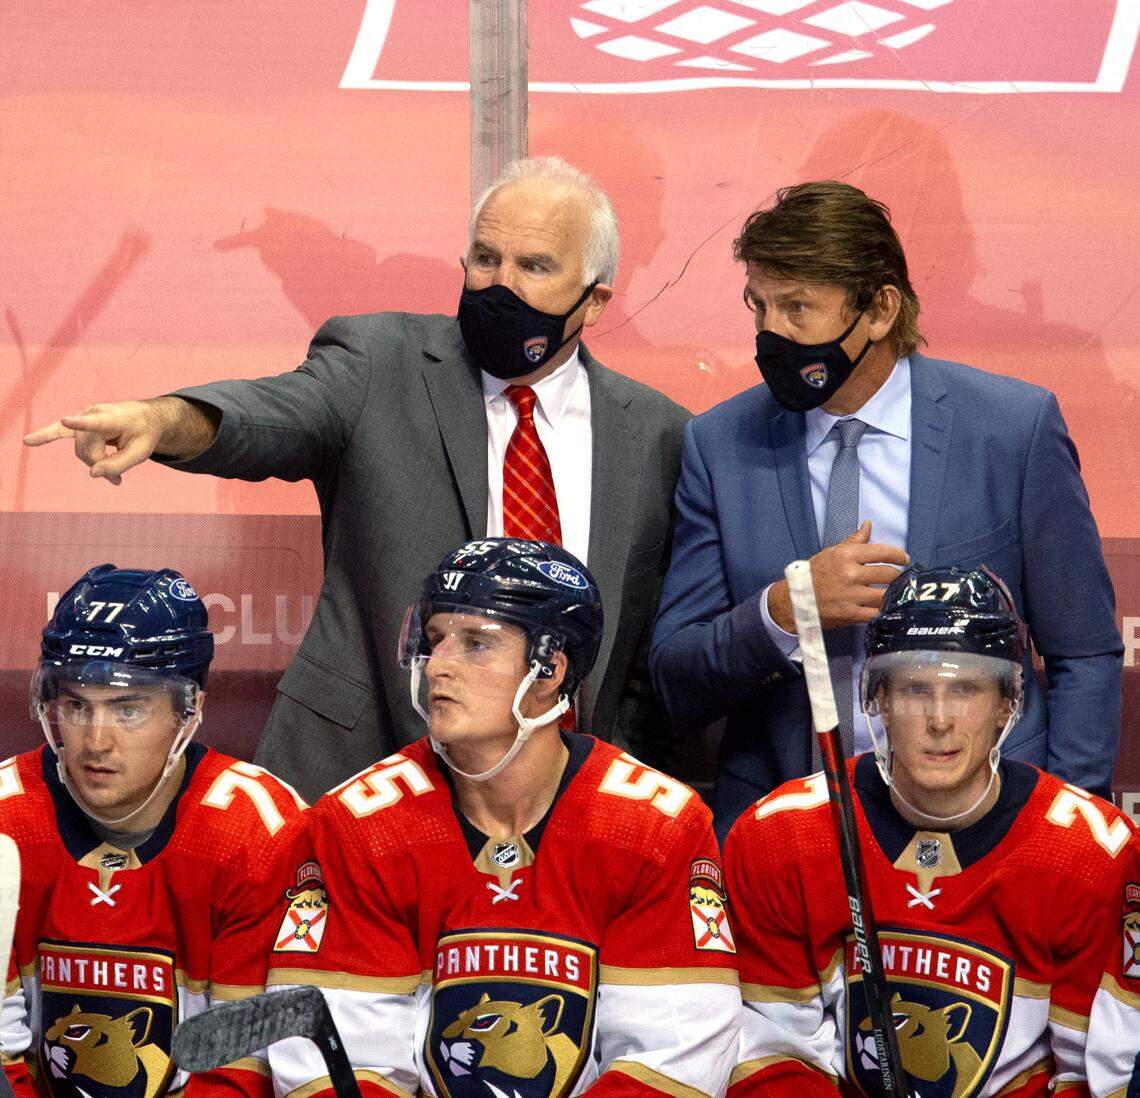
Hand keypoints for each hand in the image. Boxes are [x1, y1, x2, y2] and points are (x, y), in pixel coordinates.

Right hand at [23, 397, 207, 484]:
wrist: (144, 418)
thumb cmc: (144, 434)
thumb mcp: (141, 453)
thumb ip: (119, 465)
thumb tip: (92, 474)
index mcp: (114, 418)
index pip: (95, 423)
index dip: (80, 423)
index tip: (65, 420)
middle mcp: (95, 414)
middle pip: (87, 450)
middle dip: (101, 466)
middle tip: (117, 480)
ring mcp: (84, 416)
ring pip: (79, 451)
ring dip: (93, 463)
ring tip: (112, 474)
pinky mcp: (78, 423)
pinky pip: (58, 431)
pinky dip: (44, 436)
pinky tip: (28, 441)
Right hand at [769, 521, 908, 631]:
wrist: (794, 600)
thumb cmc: (812, 575)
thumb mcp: (831, 553)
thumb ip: (853, 541)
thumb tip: (868, 526)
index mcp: (846, 556)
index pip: (883, 552)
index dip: (899, 556)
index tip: (904, 559)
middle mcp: (851, 574)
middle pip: (889, 574)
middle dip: (900, 576)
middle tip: (901, 577)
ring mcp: (851, 595)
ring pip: (886, 594)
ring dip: (895, 594)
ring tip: (897, 593)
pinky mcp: (851, 614)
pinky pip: (876, 613)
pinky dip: (884, 611)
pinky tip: (886, 607)